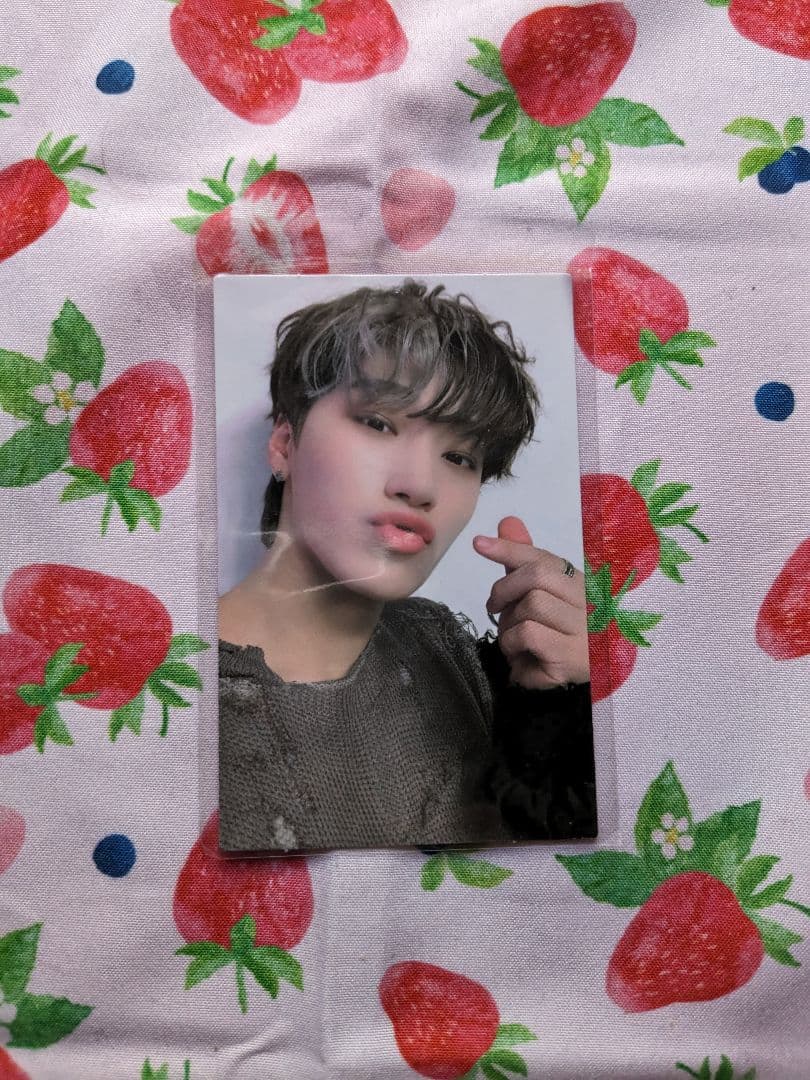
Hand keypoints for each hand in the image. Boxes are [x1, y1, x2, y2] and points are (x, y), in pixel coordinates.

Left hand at [473, 516, 589, 690]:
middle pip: (535, 576)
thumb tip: (507, 522)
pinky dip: (513, 646)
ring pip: (529, 607)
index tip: (478, 544)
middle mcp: (587, 600)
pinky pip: (528, 635)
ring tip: (513, 642)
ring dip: (508, 626)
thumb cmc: (564, 636)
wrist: (595, 679)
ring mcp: (582, 628)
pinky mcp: (572, 655)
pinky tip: (520, 659)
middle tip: (494, 610)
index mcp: (579, 581)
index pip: (543, 557)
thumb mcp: (545, 598)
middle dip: (503, 591)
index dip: (508, 548)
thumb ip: (525, 562)